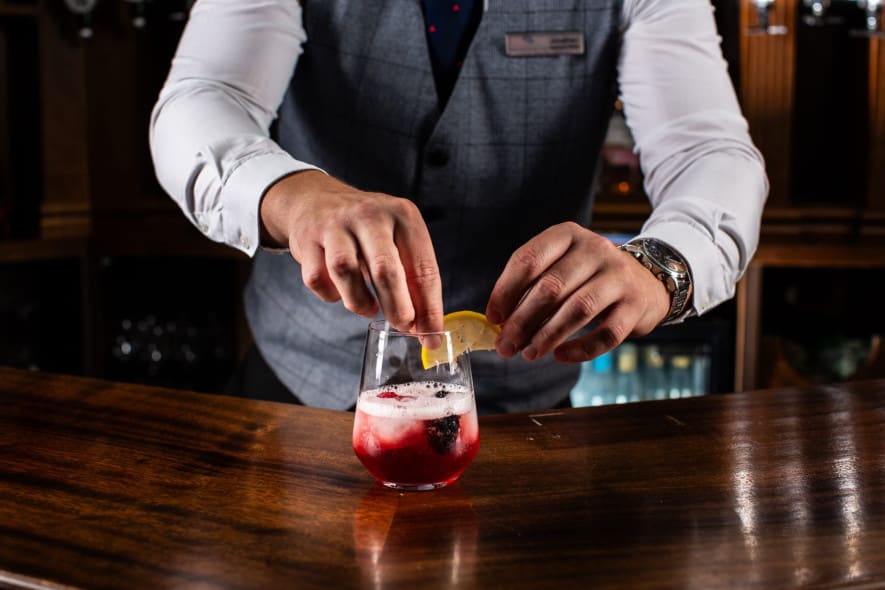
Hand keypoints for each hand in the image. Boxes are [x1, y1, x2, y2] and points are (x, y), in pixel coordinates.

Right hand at [260, 170, 443, 333]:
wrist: (317, 201)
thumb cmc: (367, 229)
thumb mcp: (398, 239)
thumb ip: (413, 278)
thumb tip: (427, 328)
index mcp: (403, 215)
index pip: (423, 268)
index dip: (429, 309)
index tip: (432, 336)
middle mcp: (370, 215)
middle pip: (386, 270)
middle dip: (398, 307)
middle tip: (402, 325)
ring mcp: (336, 226)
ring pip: (346, 271)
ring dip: (360, 302)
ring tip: (369, 309)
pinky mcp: (307, 240)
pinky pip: (317, 278)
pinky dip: (330, 295)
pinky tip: (339, 293)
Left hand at [485, 222, 670, 363]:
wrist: (645, 282)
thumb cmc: (587, 278)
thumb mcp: (560, 266)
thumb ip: (531, 288)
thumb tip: (500, 324)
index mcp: (567, 234)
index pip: (528, 259)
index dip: (505, 291)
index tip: (493, 318)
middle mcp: (595, 249)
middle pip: (551, 287)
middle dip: (522, 321)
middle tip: (506, 346)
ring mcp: (619, 276)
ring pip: (578, 309)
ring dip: (548, 336)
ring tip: (528, 354)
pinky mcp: (635, 305)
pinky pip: (606, 333)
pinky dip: (581, 349)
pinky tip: (560, 357)